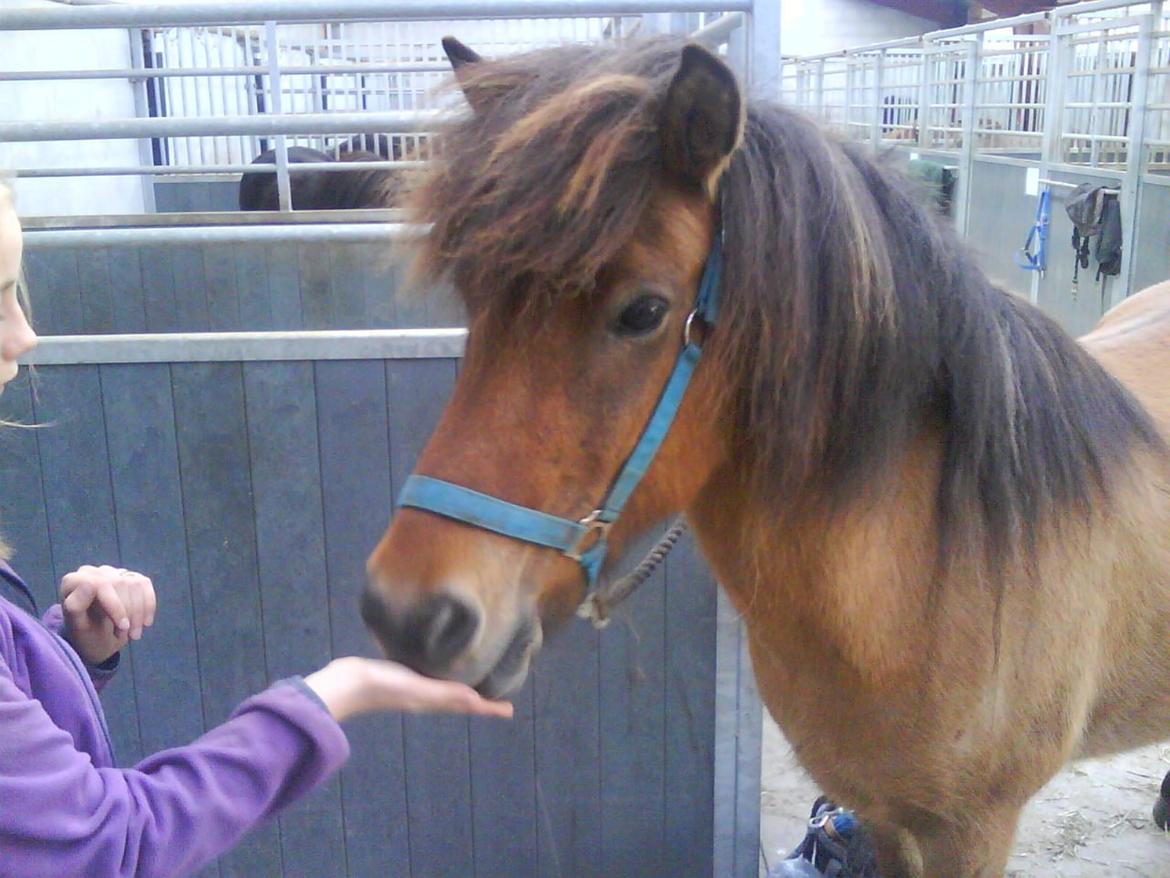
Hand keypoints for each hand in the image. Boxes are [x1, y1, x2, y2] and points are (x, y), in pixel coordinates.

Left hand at [59, 565, 156, 665]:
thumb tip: (89, 583)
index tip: (123, 628)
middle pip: (120, 584)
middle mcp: (92, 572)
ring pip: (135, 584)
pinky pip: (144, 584)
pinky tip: (145, 622)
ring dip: (140, 612)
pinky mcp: (128, 576)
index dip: (116, 606)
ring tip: (134, 634)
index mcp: (73, 581)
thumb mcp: (78, 628)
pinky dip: (149, 605)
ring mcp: (111, 572)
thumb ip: (76, 606)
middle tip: (130, 636)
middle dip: (130, 612)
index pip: (100, 584)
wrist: (97, 642)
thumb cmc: (84, 636)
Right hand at [303, 657, 512, 722]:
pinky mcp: (400, 674)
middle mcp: (426, 696)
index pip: (468, 704)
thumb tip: (475, 700)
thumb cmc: (384, 685)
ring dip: (462, 687)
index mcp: (433, 700)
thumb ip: (444, 693)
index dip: (488, 707)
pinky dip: (440, 674)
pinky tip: (437, 665)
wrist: (346, 683)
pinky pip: (428, 676)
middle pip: (460, 700)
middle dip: (480, 699)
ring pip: (445, 689)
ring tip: (475, 682)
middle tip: (499, 697)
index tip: (510, 710)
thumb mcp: (418, 688)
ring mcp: (412, 686)